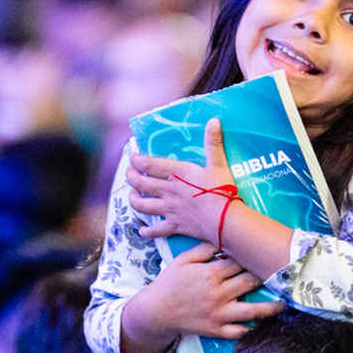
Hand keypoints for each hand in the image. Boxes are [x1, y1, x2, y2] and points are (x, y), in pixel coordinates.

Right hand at [120, 243, 283, 352]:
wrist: (156, 312)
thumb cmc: (170, 283)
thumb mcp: (182, 260)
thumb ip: (203, 249)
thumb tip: (221, 239)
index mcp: (211, 273)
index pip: (239, 262)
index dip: (254, 257)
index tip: (267, 253)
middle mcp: (219, 293)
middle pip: (250, 282)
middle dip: (267, 276)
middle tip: (285, 273)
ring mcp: (219, 313)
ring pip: (252, 310)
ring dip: (271, 306)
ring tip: (285, 302)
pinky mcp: (217, 330)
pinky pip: (239, 332)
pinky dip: (253, 329)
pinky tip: (266, 325)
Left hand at [129, 118, 235, 245]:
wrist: (224, 219)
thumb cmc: (221, 190)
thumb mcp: (218, 163)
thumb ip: (213, 142)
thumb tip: (214, 120)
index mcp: (176, 173)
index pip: (148, 165)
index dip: (136, 160)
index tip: (132, 157)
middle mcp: (168, 191)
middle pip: (140, 184)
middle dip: (131, 177)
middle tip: (128, 173)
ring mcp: (169, 210)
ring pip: (142, 206)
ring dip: (134, 200)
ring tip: (131, 196)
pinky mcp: (175, 226)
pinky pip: (157, 231)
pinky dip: (148, 232)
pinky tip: (143, 232)